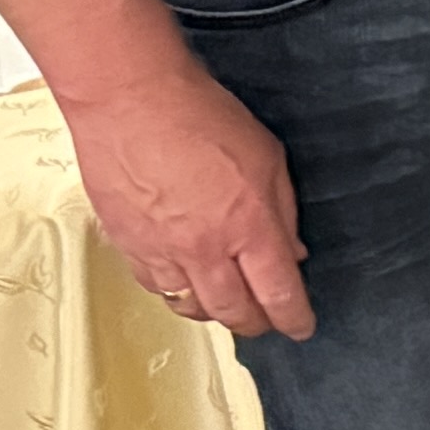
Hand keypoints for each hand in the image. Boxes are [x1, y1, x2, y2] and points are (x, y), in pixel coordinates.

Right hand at [61, 62, 312, 337]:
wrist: (130, 102)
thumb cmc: (201, 116)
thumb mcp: (267, 157)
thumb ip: (282, 211)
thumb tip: (290, 253)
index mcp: (248, 226)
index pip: (278, 292)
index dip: (294, 317)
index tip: (302, 327)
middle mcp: (204, 249)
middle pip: (234, 311)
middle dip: (256, 324)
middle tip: (267, 323)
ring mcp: (161, 251)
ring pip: (191, 306)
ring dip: (215, 313)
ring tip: (229, 307)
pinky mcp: (127, 245)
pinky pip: (155, 286)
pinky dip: (176, 292)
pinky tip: (186, 283)